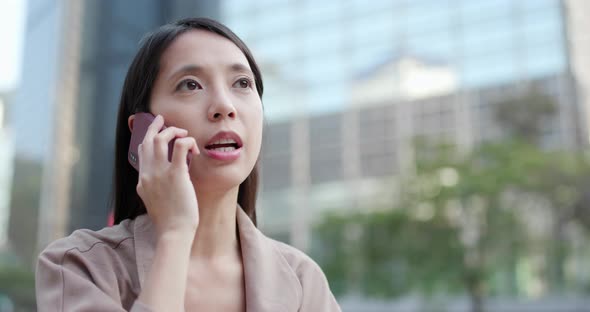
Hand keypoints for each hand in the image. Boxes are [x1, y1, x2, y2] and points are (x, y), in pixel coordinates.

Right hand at [135, 114, 199, 236]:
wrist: (173, 232)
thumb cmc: (169, 221)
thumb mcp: (154, 202)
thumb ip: (154, 189)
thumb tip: (161, 181)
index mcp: (142, 180)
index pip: (141, 151)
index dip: (148, 138)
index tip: (155, 133)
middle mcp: (148, 173)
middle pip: (148, 140)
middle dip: (155, 126)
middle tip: (163, 120)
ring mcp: (160, 173)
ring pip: (161, 138)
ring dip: (173, 131)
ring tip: (184, 134)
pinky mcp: (176, 174)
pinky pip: (180, 146)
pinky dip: (188, 141)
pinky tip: (194, 150)